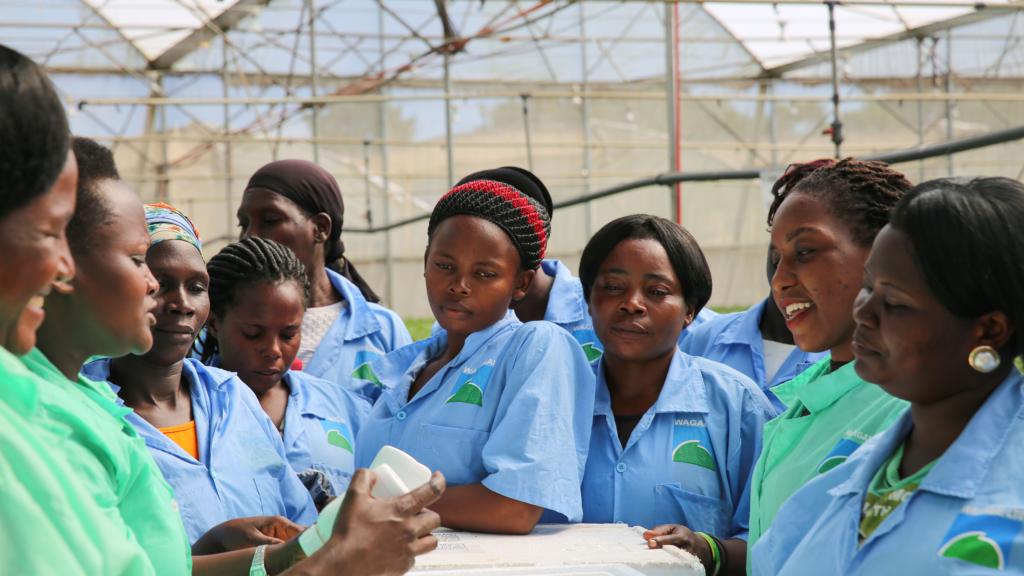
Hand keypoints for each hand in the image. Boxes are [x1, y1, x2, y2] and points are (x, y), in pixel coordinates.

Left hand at [192, 516, 304, 554]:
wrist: (221, 538)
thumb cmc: (235, 534)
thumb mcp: (251, 539)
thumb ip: (269, 543)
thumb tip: (286, 548)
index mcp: (279, 523)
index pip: (302, 531)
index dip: (312, 540)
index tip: (318, 550)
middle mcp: (283, 530)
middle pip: (302, 539)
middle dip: (308, 548)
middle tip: (313, 560)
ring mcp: (279, 538)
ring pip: (296, 546)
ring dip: (299, 554)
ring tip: (303, 563)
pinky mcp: (274, 546)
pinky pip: (287, 551)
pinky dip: (291, 558)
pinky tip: (293, 564)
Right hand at [323, 468, 444, 575]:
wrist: (343, 565)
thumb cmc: (349, 531)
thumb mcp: (353, 496)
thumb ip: (363, 477)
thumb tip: (373, 474)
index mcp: (402, 510)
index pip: (432, 491)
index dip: (439, 481)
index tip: (438, 478)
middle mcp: (410, 530)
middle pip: (435, 519)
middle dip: (428, 513)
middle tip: (416, 512)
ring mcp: (409, 550)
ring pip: (432, 541)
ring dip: (427, 533)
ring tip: (414, 530)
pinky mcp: (403, 566)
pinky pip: (416, 557)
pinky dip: (412, 551)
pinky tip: (400, 548)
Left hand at [643, 524, 712, 572]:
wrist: (701, 548)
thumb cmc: (682, 536)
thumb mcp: (673, 528)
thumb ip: (659, 530)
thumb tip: (646, 535)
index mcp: (682, 537)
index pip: (671, 539)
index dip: (660, 541)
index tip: (650, 543)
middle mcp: (687, 549)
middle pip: (672, 553)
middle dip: (660, 553)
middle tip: (649, 553)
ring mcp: (689, 560)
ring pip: (675, 563)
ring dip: (663, 562)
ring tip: (652, 563)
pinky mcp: (689, 568)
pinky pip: (678, 569)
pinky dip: (669, 569)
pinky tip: (660, 569)